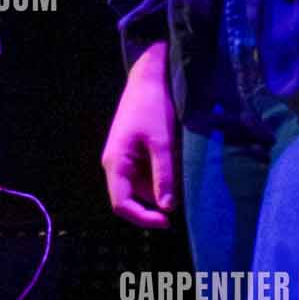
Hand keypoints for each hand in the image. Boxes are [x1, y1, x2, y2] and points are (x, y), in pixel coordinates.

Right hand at [101, 42, 178, 226]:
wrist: (150, 77)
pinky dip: (162, 175)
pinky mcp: (133, 152)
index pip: (121, 204)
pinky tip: (176, 163)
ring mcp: (123, 159)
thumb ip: (164, 176)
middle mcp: (115, 164)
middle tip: (183, 196)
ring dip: (162, 187)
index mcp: (115, 163)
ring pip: (141, 187)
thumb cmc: (154, 107)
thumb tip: (168, 208)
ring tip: (181, 173)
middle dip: (157, 202)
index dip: (143, 218)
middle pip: (132, 198)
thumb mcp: (163, 143)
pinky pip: (146, 174)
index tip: (169, 222)